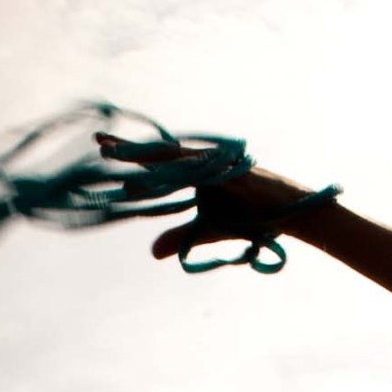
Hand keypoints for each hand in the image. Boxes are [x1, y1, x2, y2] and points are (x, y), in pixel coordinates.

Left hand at [94, 139, 318, 265]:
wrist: (292, 215)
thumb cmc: (253, 218)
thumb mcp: (208, 231)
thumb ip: (180, 237)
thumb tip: (152, 251)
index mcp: (196, 173)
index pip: (157, 163)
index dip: (131, 156)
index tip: (102, 149)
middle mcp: (203, 164)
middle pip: (160, 154)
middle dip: (130, 149)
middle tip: (99, 140)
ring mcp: (218, 166)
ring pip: (175, 158)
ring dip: (146, 157)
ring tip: (116, 156)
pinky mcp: (232, 173)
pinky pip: (201, 171)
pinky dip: (179, 171)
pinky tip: (156, 171)